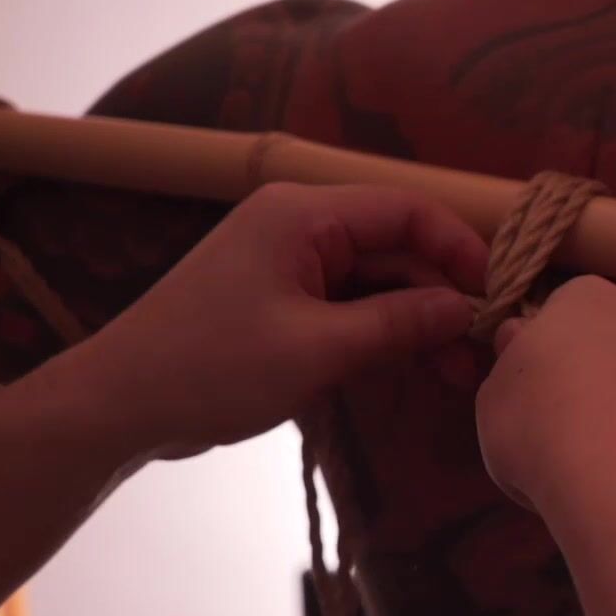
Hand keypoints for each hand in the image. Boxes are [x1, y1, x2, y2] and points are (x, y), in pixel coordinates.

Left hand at [42, 183, 487, 462]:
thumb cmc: (211, 368)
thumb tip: (466, 309)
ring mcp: (288, 265)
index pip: (406, 211)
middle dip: (443, 297)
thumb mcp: (317, 350)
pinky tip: (418, 370)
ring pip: (377, 283)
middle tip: (482, 354)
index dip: (460, 249)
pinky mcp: (280, 303)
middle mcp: (298, 226)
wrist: (119, 405)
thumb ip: (397, 324)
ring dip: (418, 324)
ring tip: (458, 376)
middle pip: (396, 249)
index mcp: (302, 215)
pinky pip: (349, 308)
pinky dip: (384, 336)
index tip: (497, 296)